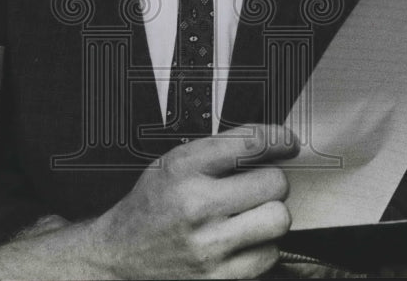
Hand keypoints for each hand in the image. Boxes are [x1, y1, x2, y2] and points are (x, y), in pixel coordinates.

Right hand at [90, 124, 299, 278]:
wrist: (119, 258)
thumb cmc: (150, 208)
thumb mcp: (171, 164)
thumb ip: (216, 152)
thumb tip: (269, 144)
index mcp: (183, 168)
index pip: (250, 143)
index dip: (278, 138)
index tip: (286, 141)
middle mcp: (197, 206)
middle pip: (275, 183)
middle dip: (272, 181)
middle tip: (257, 186)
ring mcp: (210, 246)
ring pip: (279, 220)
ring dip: (270, 216)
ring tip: (249, 215)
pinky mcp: (220, 278)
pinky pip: (270, 255)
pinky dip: (262, 247)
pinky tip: (241, 242)